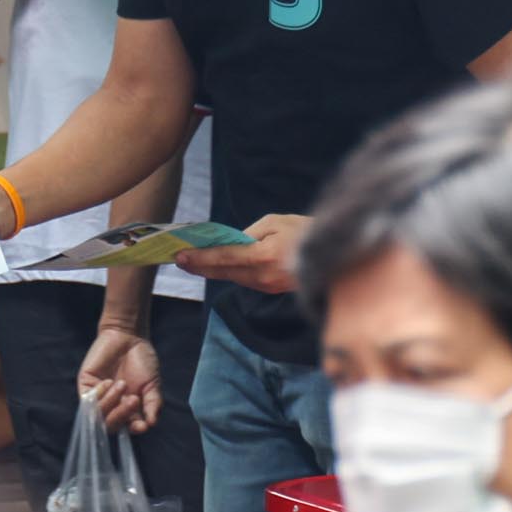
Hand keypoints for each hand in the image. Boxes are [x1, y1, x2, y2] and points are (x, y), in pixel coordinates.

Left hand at [79, 322, 161, 430]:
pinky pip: (87, 402)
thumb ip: (152, 404)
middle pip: (110, 425)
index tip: (142, 425)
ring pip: (98, 416)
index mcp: (127, 409)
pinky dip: (99, 395)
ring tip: (122, 385)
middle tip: (133, 400)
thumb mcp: (152, 384)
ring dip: (111, 404)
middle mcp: (111, 406)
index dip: (134, 429)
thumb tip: (151, 424)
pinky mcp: (86, 386)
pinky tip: (108, 381)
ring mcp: (97, 397)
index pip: (127, 428)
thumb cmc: (142, 360)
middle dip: (121, 416)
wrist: (129, 336)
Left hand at [177, 213, 304, 296]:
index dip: (200, 258)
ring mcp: (267, 286)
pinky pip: (244, 280)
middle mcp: (262, 276)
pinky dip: (228, 273)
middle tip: (179, 260)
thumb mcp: (275, 222)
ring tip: (192, 262)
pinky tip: (217, 266)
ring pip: (232, 278)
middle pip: (223, 272)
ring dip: (212, 271)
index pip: (224, 257)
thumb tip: (231, 243)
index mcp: (263, 256)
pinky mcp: (270, 289)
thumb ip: (250, 233)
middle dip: (200, 266)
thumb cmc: (303, 231)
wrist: (332, 254)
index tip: (181, 256)